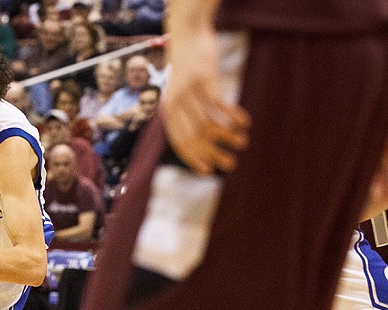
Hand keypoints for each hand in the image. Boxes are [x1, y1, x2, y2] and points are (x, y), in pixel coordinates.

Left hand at [162, 28, 250, 174]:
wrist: (187, 35)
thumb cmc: (186, 69)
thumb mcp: (181, 93)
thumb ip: (187, 115)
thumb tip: (203, 141)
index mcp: (168, 111)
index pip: (180, 142)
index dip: (193, 158)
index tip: (208, 172)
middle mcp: (175, 103)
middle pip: (195, 136)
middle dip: (213, 154)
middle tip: (230, 165)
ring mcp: (189, 91)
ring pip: (209, 122)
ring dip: (228, 136)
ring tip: (242, 144)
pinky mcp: (204, 78)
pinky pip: (219, 103)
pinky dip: (233, 115)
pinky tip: (244, 123)